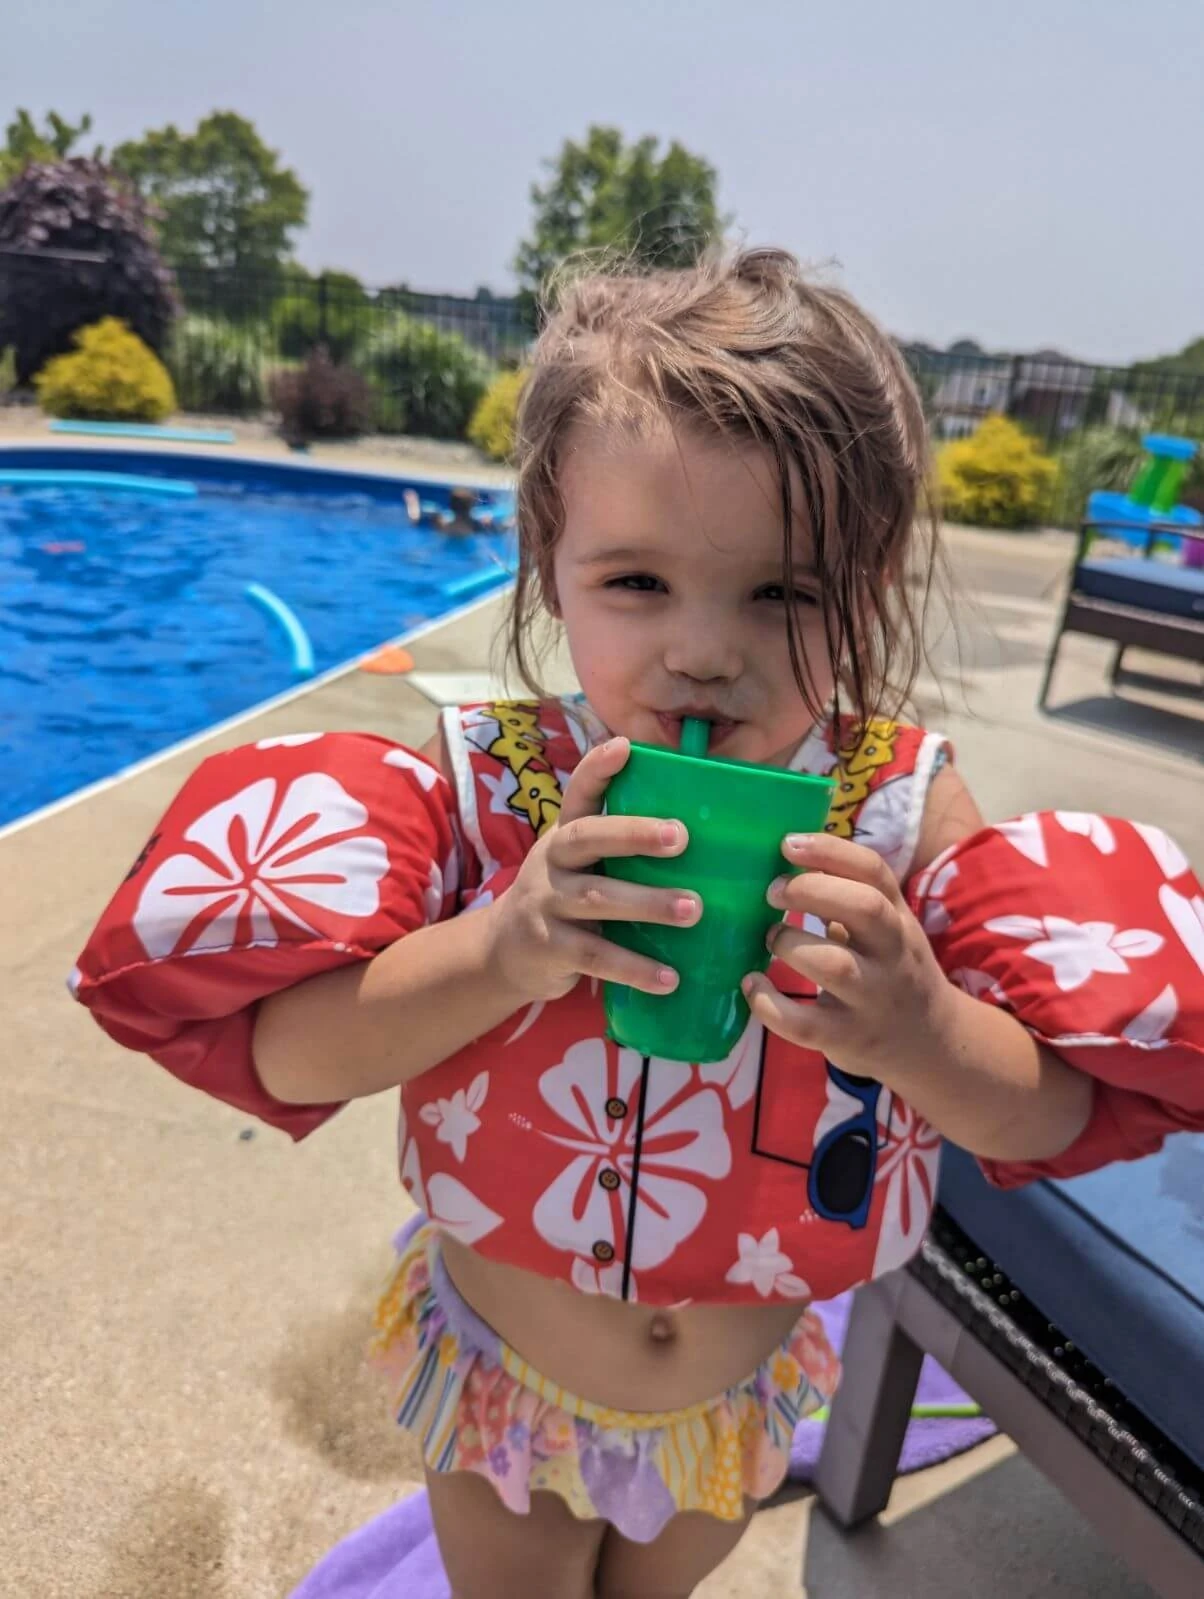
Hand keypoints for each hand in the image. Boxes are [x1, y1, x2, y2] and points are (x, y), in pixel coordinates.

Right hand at [483, 737, 699, 1004]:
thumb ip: (620, 851)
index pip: (578, 793)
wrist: (502, 953)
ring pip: (596, 898)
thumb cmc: (564, 900)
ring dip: (646, 904)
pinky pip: (595, 957)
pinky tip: (670, 979)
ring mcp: (546, 904)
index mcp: (565, 835)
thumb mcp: (580, 865)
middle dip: (633, 834)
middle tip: (682, 837)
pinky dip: (634, 968)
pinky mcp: (549, 948)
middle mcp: (552, 861)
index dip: (598, 769)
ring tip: (693, 910)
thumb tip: (705, 836)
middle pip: (587, 838)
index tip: (625, 747)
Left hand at [743, 832, 956, 1085]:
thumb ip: (850, 896)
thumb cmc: (893, 970)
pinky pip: (804, 1024)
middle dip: (810, 890)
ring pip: (836, 965)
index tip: (787, 844)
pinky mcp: (847, 1038)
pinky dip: (769, 1004)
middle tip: (771, 891)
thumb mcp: (887, 928)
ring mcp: (872, 999)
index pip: (874, 871)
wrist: (930, 1042)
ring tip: (771, 937)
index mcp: (898, 918)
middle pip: (865, 908)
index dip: (830, 851)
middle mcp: (892, 954)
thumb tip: (789, 859)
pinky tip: (752, 985)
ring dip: (790, 943)